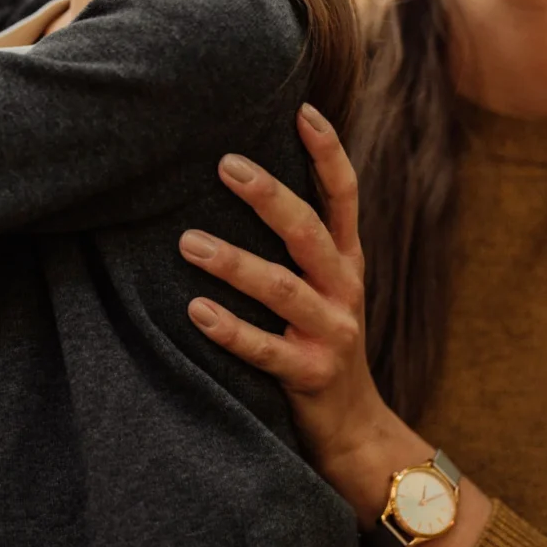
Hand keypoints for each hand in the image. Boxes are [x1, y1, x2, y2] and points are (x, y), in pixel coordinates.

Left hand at [180, 104, 489, 546]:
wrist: (359, 436)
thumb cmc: (322, 349)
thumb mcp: (323, 292)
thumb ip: (300, 247)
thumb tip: (247, 182)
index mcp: (347, 264)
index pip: (344, 197)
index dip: (328, 153)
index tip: (302, 110)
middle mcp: (345, 292)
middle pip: (310, 232)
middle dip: (270, 195)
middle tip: (224, 164)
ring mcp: (332, 335)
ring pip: (286, 288)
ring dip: (235, 262)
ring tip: (188, 243)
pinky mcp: (311, 377)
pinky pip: (266, 350)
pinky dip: (230, 329)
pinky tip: (195, 311)